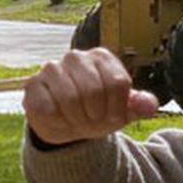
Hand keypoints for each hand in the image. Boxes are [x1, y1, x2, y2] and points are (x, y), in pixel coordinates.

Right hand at [22, 48, 160, 145]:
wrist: (66, 124)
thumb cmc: (98, 112)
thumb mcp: (123, 110)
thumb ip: (140, 105)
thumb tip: (150, 106)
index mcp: (102, 58)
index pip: (119, 83)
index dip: (117, 109)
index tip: (111, 116)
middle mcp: (76, 57)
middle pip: (94, 91)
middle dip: (96, 115)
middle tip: (92, 120)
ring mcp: (51, 69)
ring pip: (69, 99)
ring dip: (76, 120)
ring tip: (76, 120)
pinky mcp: (32, 86)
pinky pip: (47, 108)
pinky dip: (57, 121)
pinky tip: (59, 118)